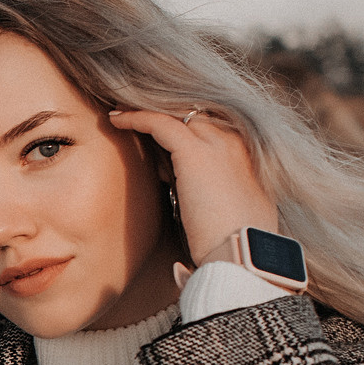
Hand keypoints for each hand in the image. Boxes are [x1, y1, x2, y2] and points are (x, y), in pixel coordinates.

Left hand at [105, 108, 278, 264]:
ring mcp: (217, 144)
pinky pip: (159, 123)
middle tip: (135, 118)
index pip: (210, 129)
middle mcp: (235, 142)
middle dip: (165, 117)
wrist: (242, 252)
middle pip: (194, 116)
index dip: (184, 134)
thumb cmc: (236, 241)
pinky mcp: (194, 152)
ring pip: (177, 114)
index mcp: (247, 155)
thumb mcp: (233, 209)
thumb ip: (217, 193)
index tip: (160, 149)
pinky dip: (136, 118)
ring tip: (120, 113)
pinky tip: (116, 119)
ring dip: (148, 113)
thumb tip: (192, 196)